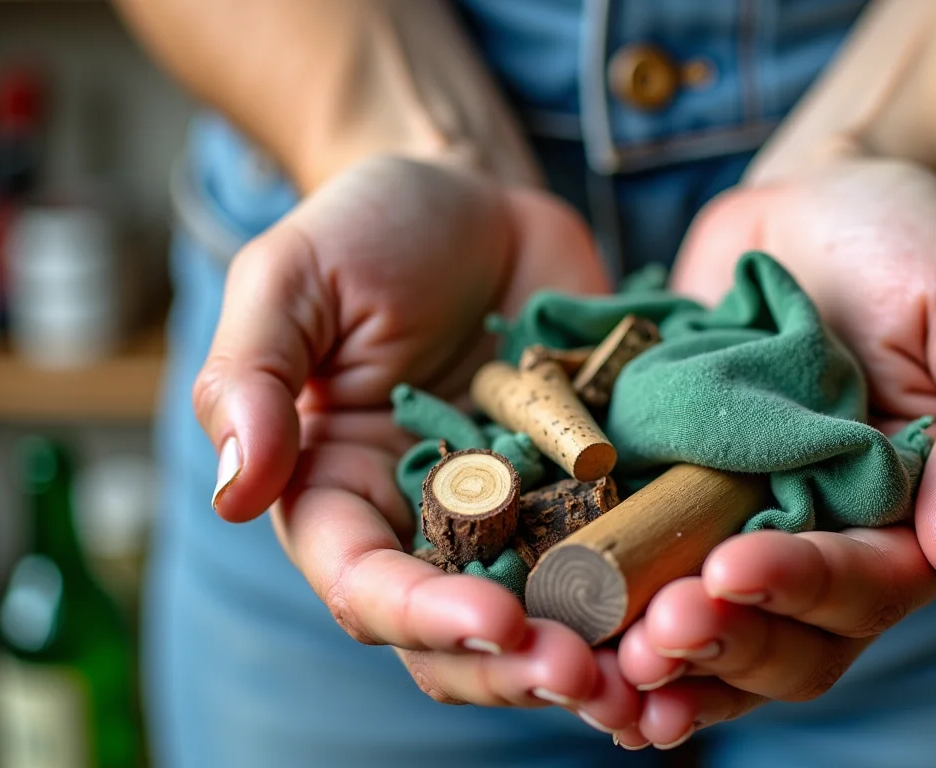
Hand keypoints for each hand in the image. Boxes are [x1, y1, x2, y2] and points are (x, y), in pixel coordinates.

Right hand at [193, 155, 637, 728]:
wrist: (479, 200)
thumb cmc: (368, 230)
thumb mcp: (292, 280)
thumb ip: (252, 378)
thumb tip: (233, 493)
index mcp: (342, 497)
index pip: (367, 588)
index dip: (426, 618)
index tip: (496, 621)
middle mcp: (429, 528)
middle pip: (462, 637)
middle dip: (520, 667)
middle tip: (588, 678)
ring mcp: (520, 516)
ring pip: (551, 618)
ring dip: (597, 657)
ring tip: (652, 673)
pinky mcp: (592, 490)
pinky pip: (625, 552)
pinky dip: (657, 589)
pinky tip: (702, 607)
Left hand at [612, 155, 935, 747]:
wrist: (821, 192)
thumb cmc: (916, 242)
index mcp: (909, 514)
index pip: (867, 586)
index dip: (802, 589)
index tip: (731, 571)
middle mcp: (826, 535)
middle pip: (788, 638)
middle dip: (723, 644)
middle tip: (652, 633)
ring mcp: (744, 517)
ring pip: (715, 627)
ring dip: (661, 658)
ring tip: (601, 661)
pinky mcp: (674, 486)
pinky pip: (645, 564)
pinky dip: (611, 610)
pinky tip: (565, 627)